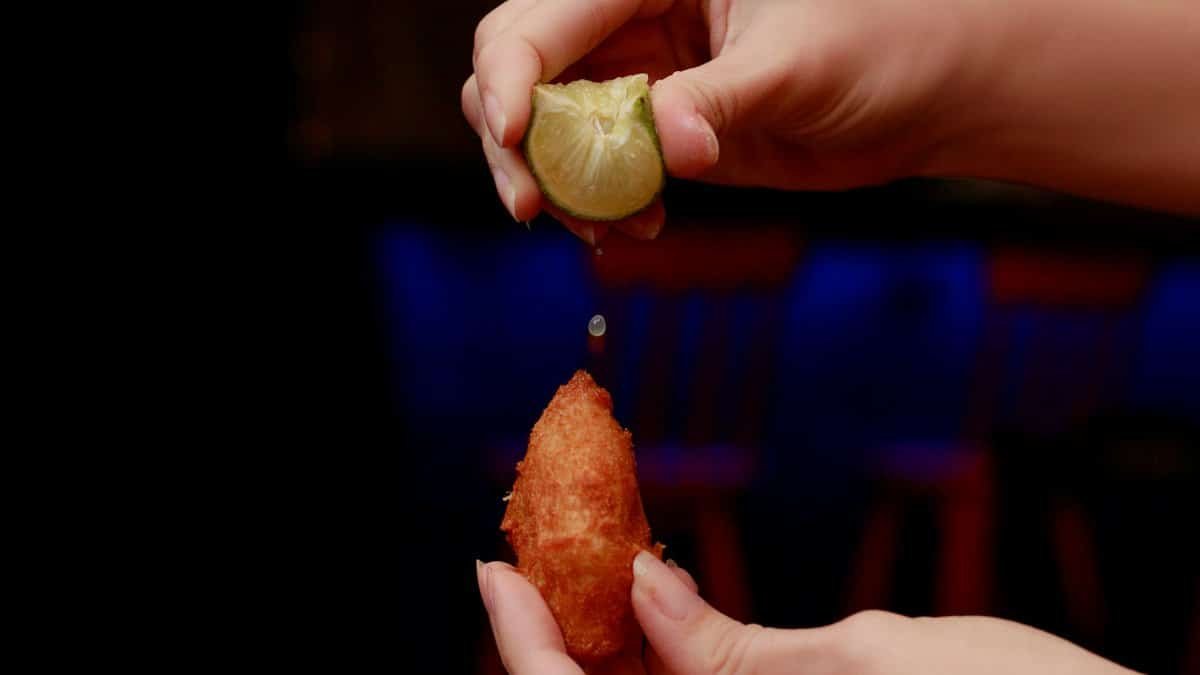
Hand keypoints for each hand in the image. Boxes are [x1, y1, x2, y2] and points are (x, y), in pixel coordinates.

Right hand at [463, 0, 1198, 239]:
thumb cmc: (883, 45)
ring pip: (547, 128)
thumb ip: (721, 101)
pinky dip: (597, 205)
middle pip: (521, 71)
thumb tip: (664, 142)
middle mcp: (633, 18)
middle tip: (535, 207)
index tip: (512, 135)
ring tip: (604, 228)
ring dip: (555, 184)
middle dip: (513, 141)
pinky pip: (596, 170)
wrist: (928, 96)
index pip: (542, 19)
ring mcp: (642, 75)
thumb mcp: (797, 66)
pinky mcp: (661, 130)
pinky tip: (636, 226)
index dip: (510, 76)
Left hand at [477, 552, 1137, 674]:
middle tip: (533, 554)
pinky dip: (664, 662)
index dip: (520, 644)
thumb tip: (645, 589)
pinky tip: (658, 611)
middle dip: (554, 642)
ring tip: (588, 564)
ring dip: (606, 648)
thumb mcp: (880, 661)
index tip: (491, 567)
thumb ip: (741, 651)